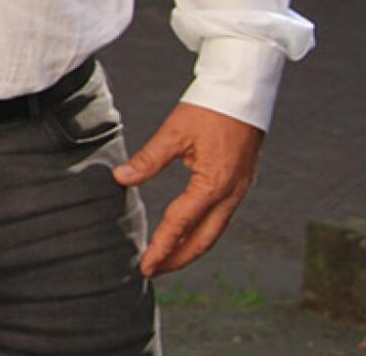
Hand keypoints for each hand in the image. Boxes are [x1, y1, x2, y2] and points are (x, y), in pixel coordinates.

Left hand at [114, 102, 263, 275]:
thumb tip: (121, 179)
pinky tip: (188, 233)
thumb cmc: (209, 109)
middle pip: (204, 240)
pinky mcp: (240, 183)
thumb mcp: (174, 132)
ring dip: (191, 248)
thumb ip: (148, 159)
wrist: (244, 93)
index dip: (161, 247)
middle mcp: (231, 194)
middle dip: (178, 258)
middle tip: (153, 271)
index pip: (181, 224)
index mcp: (214, 184)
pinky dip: (203, 232)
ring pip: (215, 231)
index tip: (145, 265)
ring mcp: (239, 190)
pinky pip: (221, 217)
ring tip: (167, 259)